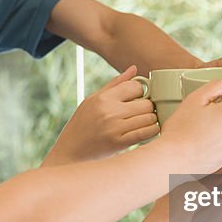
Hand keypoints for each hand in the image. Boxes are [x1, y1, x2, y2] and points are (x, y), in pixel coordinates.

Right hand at [44, 65, 158, 165]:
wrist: (70, 153)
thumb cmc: (81, 125)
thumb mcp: (92, 100)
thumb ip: (115, 84)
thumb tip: (134, 68)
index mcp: (103, 98)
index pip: (135, 86)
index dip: (140, 92)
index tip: (137, 99)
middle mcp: (109, 111)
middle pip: (146, 103)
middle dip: (147, 108)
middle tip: (141, 114)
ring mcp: (114, 127)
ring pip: (149, 118)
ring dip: (150, 121)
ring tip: (142, 124)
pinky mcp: (119, 143)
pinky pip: (146, 133)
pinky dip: (152, 131)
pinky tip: (147, 131)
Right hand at [158, 81, 221, 173]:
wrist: (175, 159)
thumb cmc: (181, 131)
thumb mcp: (194, 99)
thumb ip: (214, 87)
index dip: (211, 101)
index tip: (199, 109)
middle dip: (215, 115)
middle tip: (195, 121)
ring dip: (215, 129)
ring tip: (196, 134)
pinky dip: (213, 144)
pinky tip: (199, 145)